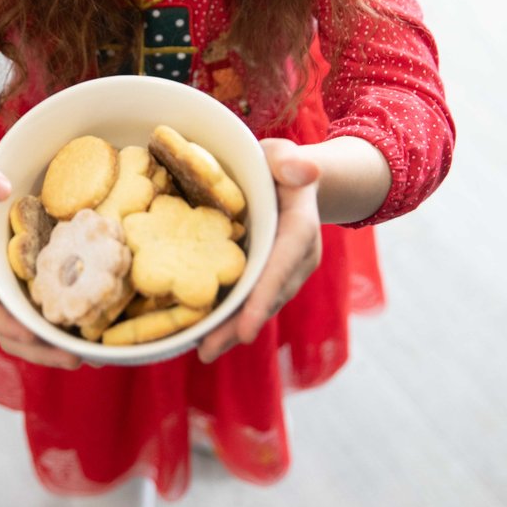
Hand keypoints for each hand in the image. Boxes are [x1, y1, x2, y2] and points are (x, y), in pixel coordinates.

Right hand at [0, 151, 81, 369]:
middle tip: (77, 359)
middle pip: (12, 331)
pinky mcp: (37, 282)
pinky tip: (101, 326)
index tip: (30, 334)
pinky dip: (71, 321)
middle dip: (41, 350)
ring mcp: (17, 288)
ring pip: (33, 329)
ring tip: (96, 355)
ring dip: (59, 346)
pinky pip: (51, 309)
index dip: (7, 325)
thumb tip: (0, 187)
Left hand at [197, 138, 321, 363]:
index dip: (265, 294)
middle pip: (269, 295)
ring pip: (259, 305)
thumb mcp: (283, 156)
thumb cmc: (280, 166)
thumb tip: (304, 169)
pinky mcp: (268, 278)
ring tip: (203, 351)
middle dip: (240, 324)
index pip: (284, 262)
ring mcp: (284, 273)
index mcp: (301, 227)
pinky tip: (202, 336)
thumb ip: (290, 162)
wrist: (292, 183)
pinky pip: (250, 300)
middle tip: (209, 349)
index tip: (248, 327)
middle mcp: (297, 259)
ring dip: (232, 330)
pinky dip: (229, 319)